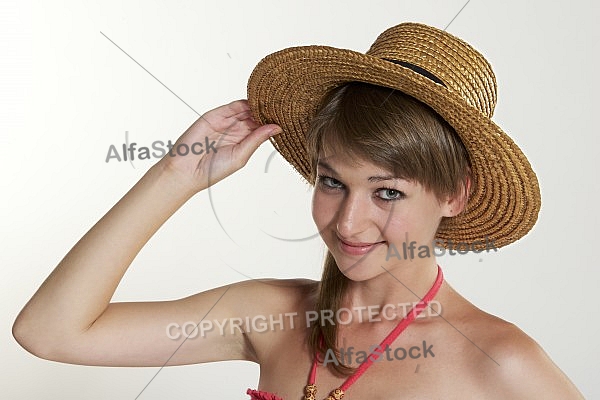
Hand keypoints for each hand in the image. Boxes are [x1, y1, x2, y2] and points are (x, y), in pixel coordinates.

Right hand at [158, 100, 280, 192]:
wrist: (187, 169)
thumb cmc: (213, 169)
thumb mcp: (241, 155)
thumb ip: (256, 139)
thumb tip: (276, 128)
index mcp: (244, 143)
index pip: (262, 128)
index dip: (273, 122)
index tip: (289, 117)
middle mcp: (236, 131)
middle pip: (256, 116)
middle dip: (269, 111)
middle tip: (286, 105)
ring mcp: (226, 122)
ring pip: (246, 109)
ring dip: (259, 105)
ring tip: (276, 100)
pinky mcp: (215, 115)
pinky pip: (233, 106)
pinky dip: (245, 102)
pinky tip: (258, 99)